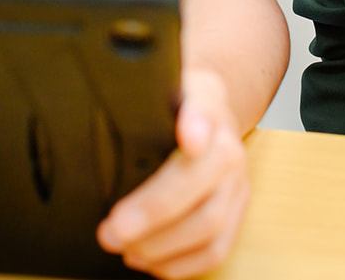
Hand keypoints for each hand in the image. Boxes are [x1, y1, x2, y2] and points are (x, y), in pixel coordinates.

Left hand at [96, 68, 249, 277]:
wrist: (206, 112)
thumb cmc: (172, 102)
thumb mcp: (154, 82)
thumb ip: (136, 87)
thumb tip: (106, 88)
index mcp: (205, 103)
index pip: (203, 107)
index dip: (197, 122)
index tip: (188, 137)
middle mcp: (227, 143)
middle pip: (202, 181)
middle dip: (154, 212)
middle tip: (111, 230)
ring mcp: (237, 180)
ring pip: (210, 223)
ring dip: (163, 246)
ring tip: (124, 247)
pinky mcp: (237, 209)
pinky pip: (218, 247)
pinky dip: (182, 263)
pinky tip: (150, 260)